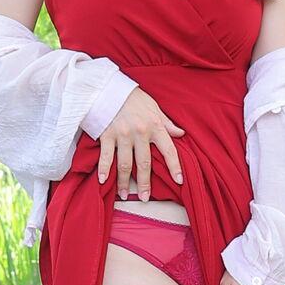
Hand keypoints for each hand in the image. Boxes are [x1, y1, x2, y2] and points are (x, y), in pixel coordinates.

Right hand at [97, 89, 185, 204]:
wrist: (109, 86)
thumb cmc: (134, 98)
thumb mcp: (154, 107)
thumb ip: (167, 122)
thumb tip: (181, 133)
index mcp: (155, 126)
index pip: (169, 149)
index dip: (174, 166)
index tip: (179, 180)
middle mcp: (140, 132)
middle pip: (144, 163)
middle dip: (146, 183)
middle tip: (146, 198)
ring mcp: (122, 134)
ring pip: (125, 164)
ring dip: (125, 182)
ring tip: (125, 195)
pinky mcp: (107, 134)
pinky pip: (106, 156)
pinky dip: (104, 169)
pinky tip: (103, 181)